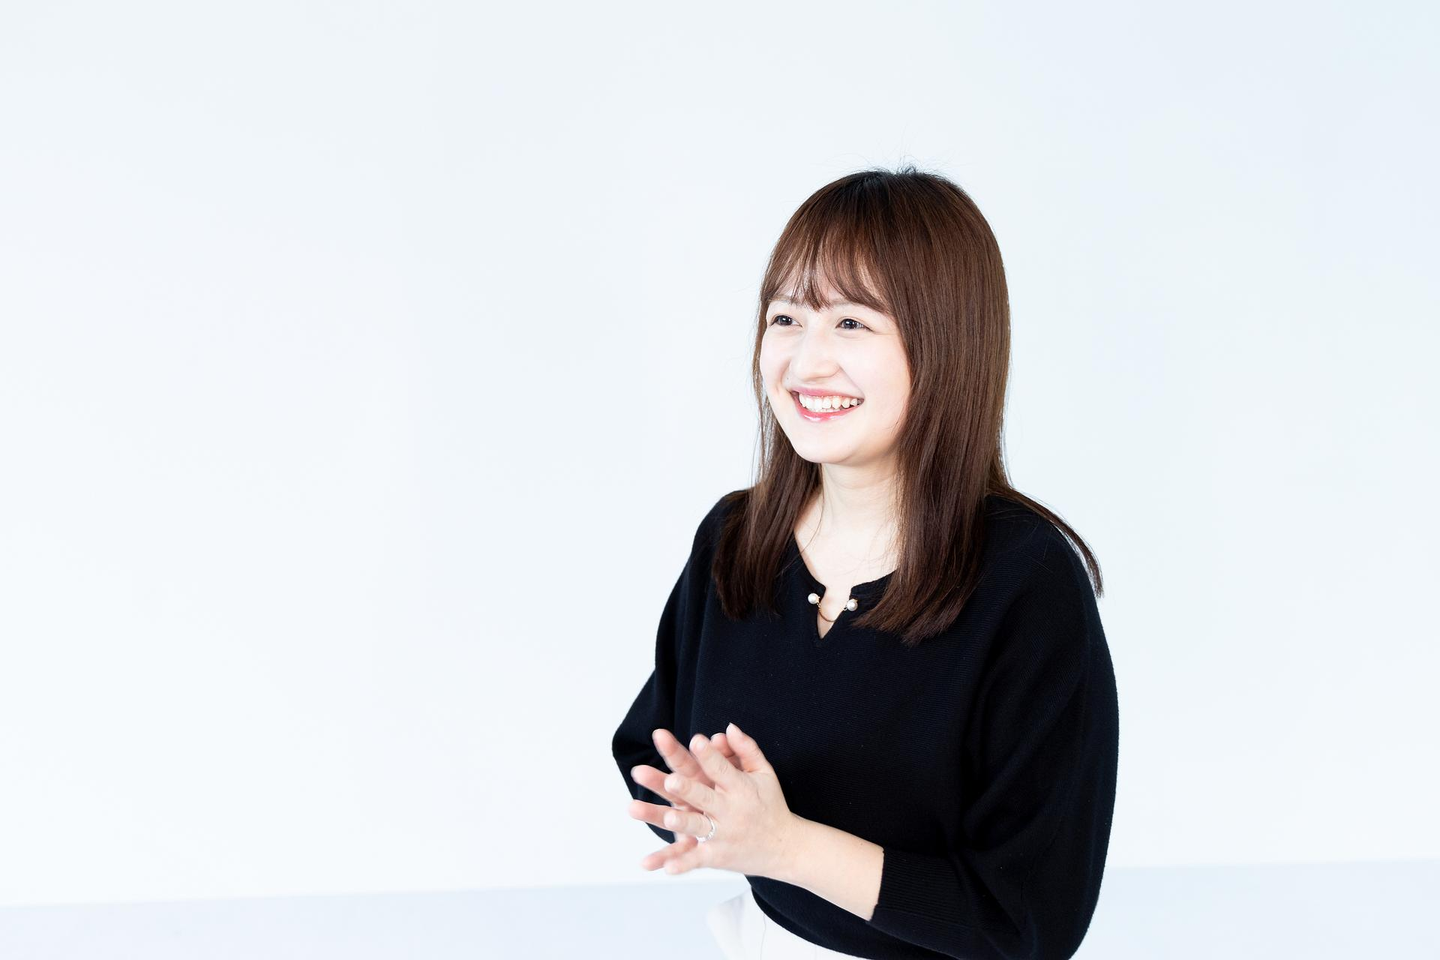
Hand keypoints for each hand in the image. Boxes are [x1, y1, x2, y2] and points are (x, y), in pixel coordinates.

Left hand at [630, 722, 799, 878]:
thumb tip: (728, 726)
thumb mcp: (765, 773)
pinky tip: (666, 868)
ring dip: (683, 823)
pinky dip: (682, 864)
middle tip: (671, 780)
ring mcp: (723, 835)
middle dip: (688, 789)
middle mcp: (730, 811)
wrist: (786, 847)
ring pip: (698, 827)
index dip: (709, 754)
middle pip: (704, 797)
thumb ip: (746, 749)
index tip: (696, 740)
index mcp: (740, 788)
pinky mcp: (717, 856)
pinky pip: (697, 859)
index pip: (721, 768)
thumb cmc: (771, 805)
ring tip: (668, 818)